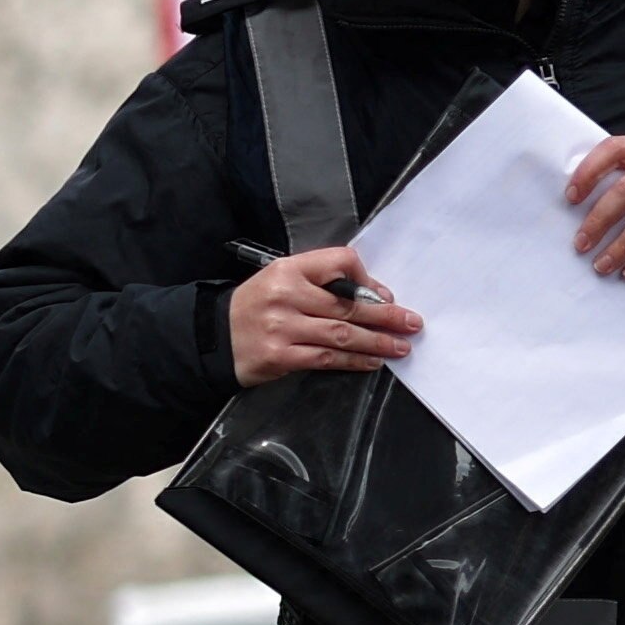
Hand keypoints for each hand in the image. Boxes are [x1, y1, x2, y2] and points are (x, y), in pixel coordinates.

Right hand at [227, 246, 422, 384]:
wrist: (212, 337)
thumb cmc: (254, 307)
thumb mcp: (282, 280)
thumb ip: (322, 282)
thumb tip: (372, 296)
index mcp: (288, 270)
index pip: (339, 262)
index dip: (367, 279)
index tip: (384, 295)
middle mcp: (285, 296)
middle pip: (348, 304)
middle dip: (386, 316)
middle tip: (412, 323)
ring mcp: (281, 328)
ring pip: (341, 334)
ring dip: (376, 342)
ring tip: (400, 347)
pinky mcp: (279, 356)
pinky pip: (325, 359)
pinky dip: (353, 361)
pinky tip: (371, 362)